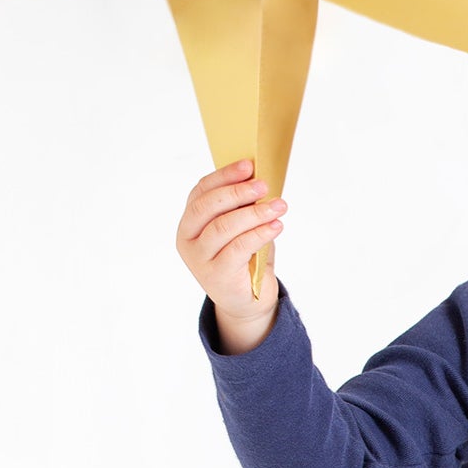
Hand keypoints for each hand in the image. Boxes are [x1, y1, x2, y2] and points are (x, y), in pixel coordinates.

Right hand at [176, 157, 286, 348]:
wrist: (246, 302)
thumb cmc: (244, 260)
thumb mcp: (239, 230)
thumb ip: (241, 209)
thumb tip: (259, 181)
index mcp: (189, 222)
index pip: (201, 191)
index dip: (224, 176)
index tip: (249, 165)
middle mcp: (188, 239)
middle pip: (208, 207)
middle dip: (238, 192)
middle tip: (264, 185)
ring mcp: (199, 259)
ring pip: (224, 227)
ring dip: (254, 213)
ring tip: (279, 206)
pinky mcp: (217, 276)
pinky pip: (238, 248)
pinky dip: (259, 234)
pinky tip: (276, 226)